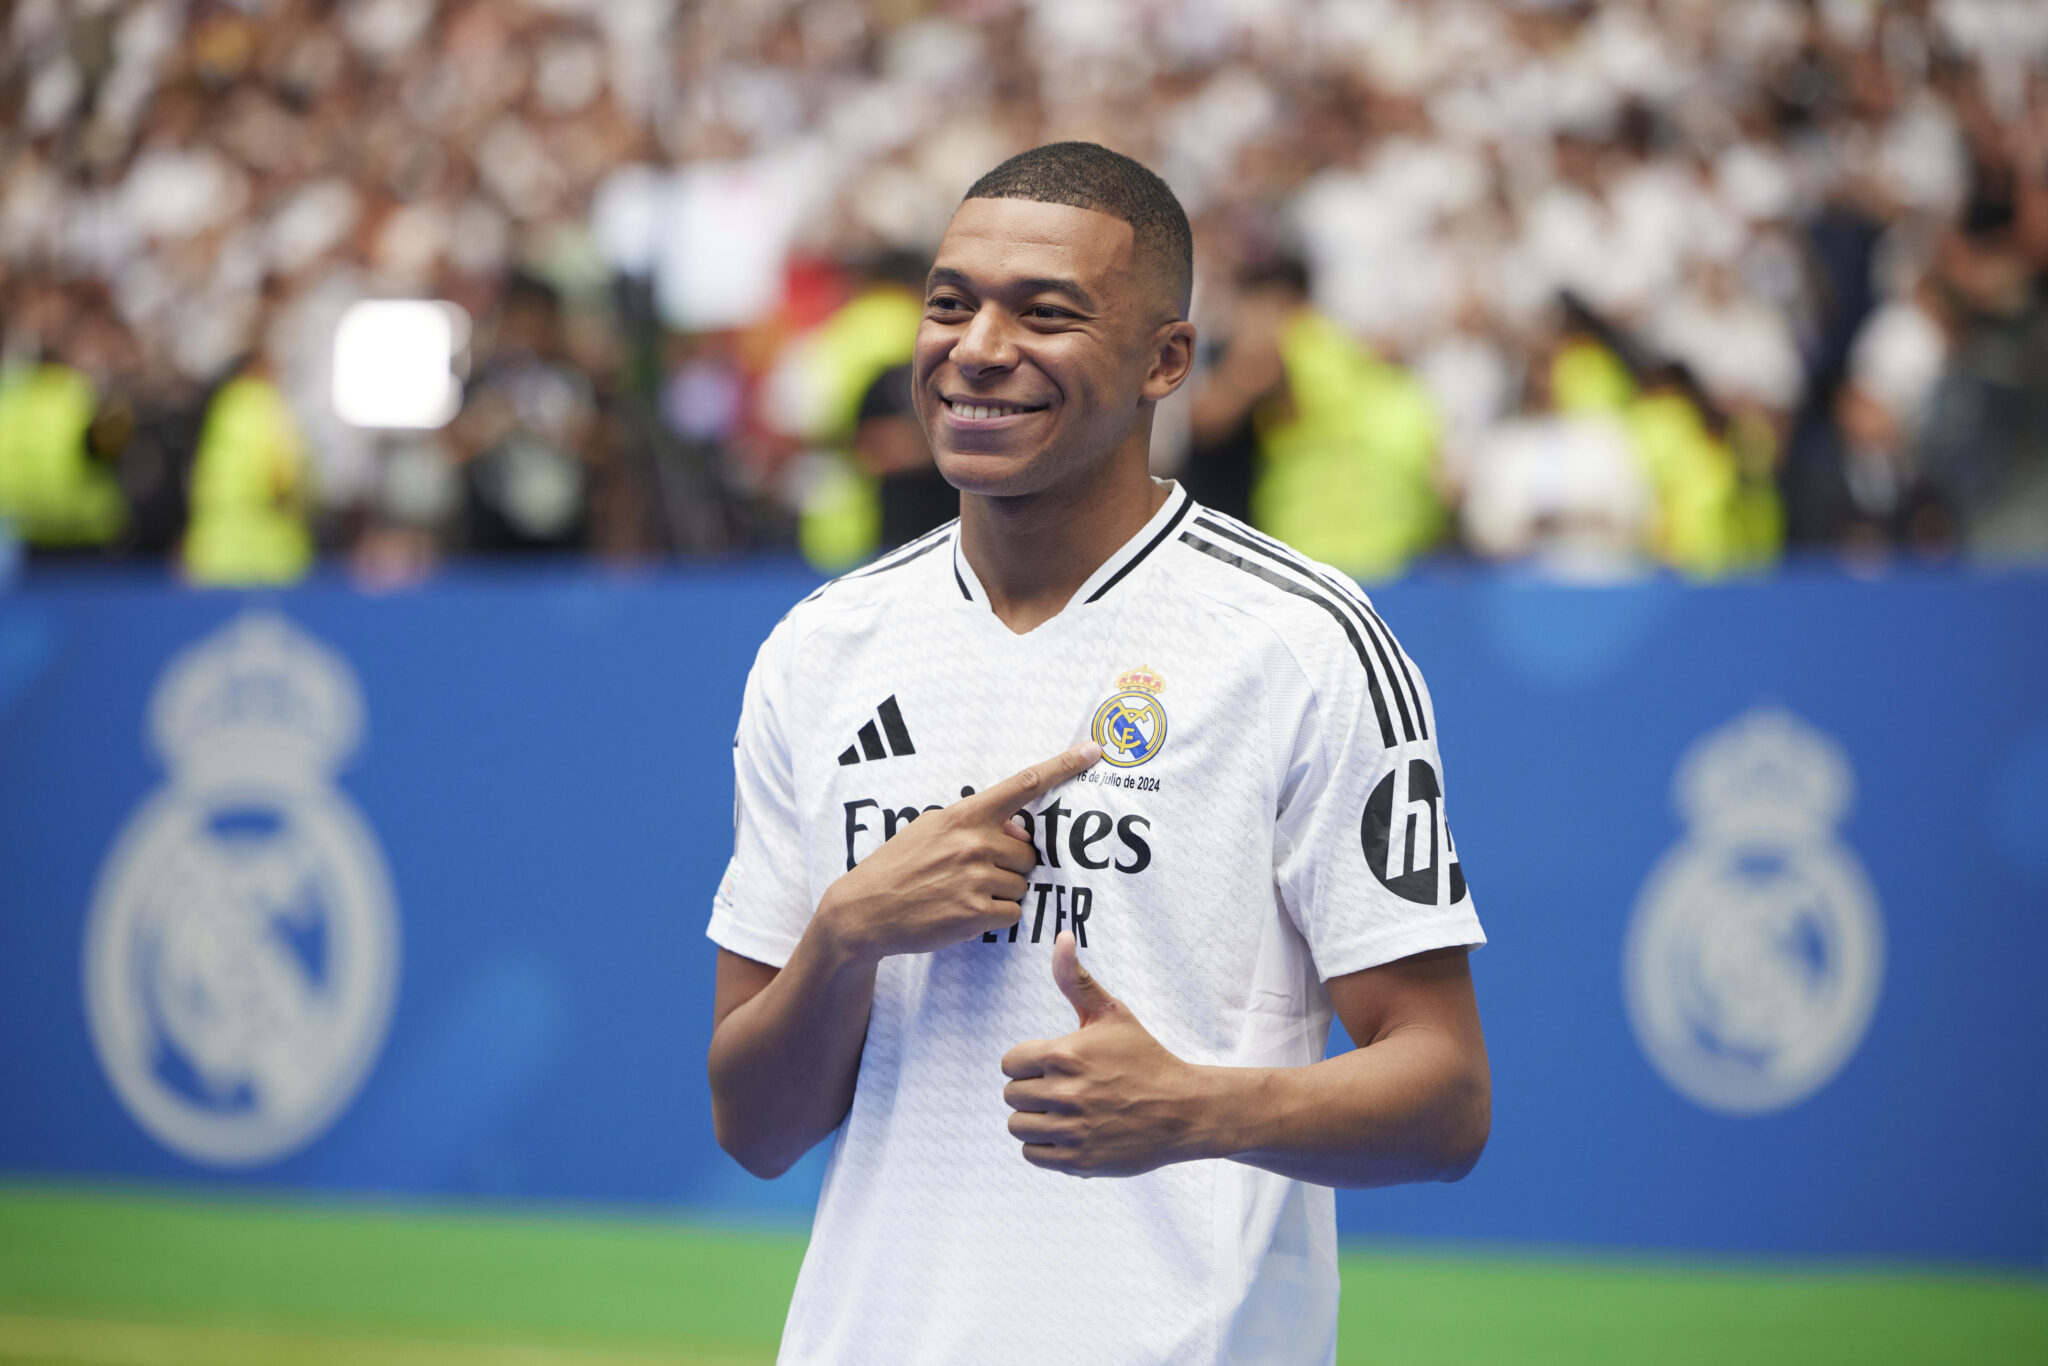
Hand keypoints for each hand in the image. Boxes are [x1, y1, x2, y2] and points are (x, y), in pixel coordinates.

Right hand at [817, 743, 1099, 961]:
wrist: (864, 911)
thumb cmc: (898, 867)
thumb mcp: (930, 829)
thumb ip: (973, 823)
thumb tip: (1015, 828)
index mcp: (965, 814)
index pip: (1023, 783)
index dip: (1062, 766)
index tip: (1092, 750)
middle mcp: (975, 841)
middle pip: (1028, 851)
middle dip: (1010, 864)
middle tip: (973, 874)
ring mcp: (976, 877)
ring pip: (1022, 884)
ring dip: (1001, 892)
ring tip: (962, 894)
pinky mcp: (976, 912)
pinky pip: (1013, 913)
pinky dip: (995, 917)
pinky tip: (964, 913)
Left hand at [999, 932, 1217, 1177]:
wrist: (1183, 1110)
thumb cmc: (1144, 1057)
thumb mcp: (1112, 1014)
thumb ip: (1077, 979)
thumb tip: (1060, 938)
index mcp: (1063, 1054)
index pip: (1010, 1063)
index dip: (1028, 1064)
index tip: (1052, 1067)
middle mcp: (1063, 1093)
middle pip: (1011, 1095)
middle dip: (1032, 1091)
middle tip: (1063, 1090)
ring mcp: (1070, 1130)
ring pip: (1018, 1126)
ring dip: (1036, 1120)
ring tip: (1065, 1112)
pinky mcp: (1078, 1161)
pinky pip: (1033, 1154)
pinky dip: (1045, 1147)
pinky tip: (1069, 1133)